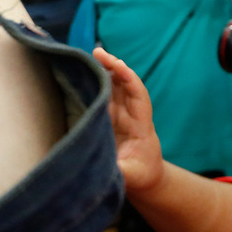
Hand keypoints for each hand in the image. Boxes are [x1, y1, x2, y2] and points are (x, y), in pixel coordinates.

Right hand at [92, 48, 163, 195]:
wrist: (146, 178)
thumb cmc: (141, 176)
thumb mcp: (131, 177)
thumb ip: (119, 171)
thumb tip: (101, 165)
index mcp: (141, 125)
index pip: (138, 95)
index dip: (129, 79)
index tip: (118, 66)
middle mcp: (131, 114)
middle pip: (125, 84)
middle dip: (113, 66)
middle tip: (97, 53)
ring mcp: (120, 113)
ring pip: (114, 85)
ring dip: (104, 69)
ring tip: (91, 55)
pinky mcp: (109, 116)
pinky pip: (104, 94)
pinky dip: (96, 81)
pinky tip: (84, 72)